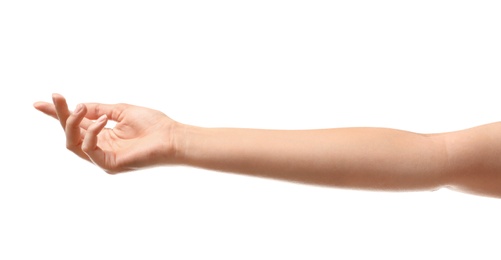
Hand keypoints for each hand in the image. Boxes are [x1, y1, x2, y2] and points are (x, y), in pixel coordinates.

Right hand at [34, 94, 179, 172]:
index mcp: (103, 134)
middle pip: (70, 133)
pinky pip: (89, 149)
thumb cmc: (153, 125)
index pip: (75, 125)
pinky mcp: (109, 165)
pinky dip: (92, 132)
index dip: (57, 114)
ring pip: (72, 142)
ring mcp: (103, 158)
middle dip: (60, 114)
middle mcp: (100, 147)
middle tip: (56, 97)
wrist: (172, 137)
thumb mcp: (120, 110)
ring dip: (72, 123)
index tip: (39, 102)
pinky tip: (103, 121)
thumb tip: (77, 105)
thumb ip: (98, 109)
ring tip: (80, 108)